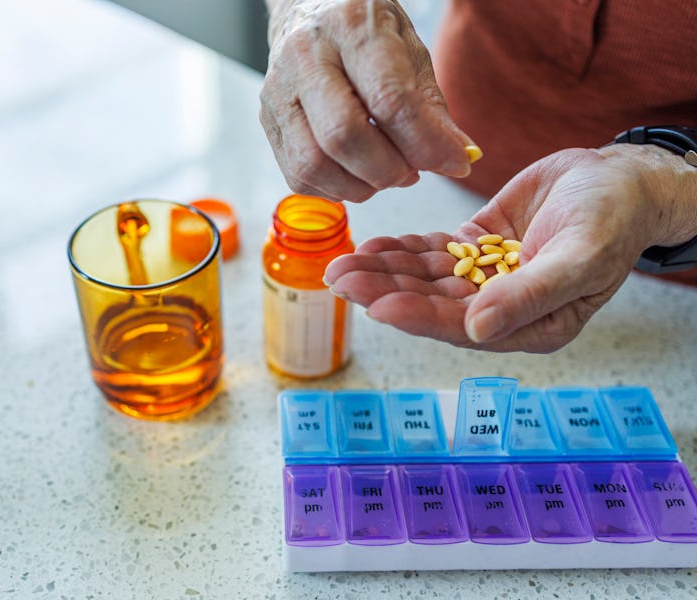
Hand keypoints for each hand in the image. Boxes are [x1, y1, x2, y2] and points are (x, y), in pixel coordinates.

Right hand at [260, 0, 474, 202]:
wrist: (308, 12)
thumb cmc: (363, 33)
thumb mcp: (410, 52)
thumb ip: (432, 108)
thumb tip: (459, 158)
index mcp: (350, 27)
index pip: (389, 100)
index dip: (425, 143)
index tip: (453, 163)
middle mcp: (305, 56)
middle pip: (342, 136)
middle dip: (388, 170)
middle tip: (412, 172)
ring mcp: (278, 92)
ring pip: (313, 163)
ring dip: (359, 186)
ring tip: (385, 174)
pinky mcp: (268, 122)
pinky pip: (298, 175)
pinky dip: (334, 188)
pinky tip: (355, 173)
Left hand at [324, 146, 693, 351]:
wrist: (618, 179)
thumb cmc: (614, 220)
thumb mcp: (582, 258)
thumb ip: (530, 296)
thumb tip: (477, 331)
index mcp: (529, 325)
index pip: (462, 326)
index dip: (418, 316)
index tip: (378, 305)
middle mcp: (500, 307)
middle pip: (432, 302)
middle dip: (385, 291)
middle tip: (340, 278)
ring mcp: (484, 276)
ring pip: (425, 277)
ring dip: (385, 270)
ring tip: (343, 263)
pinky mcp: (475, 246)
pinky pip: (432, 251)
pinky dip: (403, 248)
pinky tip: (373, 245)